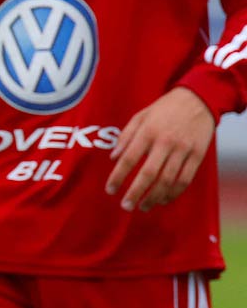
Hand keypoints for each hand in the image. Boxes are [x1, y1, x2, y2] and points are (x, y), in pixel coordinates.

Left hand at [107, 87, 215, 211]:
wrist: (198, 100)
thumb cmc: (164, 109)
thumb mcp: (140, 116)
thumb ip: (125, 137)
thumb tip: (113, 158)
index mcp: (147, 132)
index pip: (128, 159)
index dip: (117, 176)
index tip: (109, 190)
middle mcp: (165, 142)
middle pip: (148, 174)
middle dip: (135, 193)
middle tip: (125, 206)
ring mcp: (183, 150)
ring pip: (168, 180)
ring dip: (154, 197)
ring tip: (143, 206)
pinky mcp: (197, 155)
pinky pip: (185, 179)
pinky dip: (174, 193)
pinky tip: (163, 200)